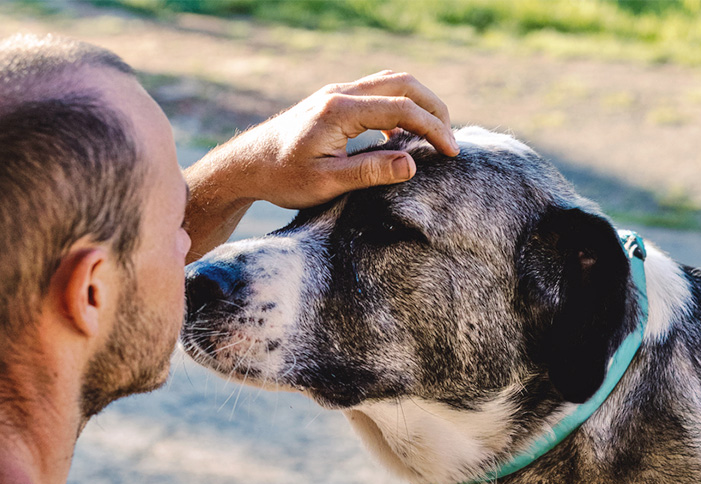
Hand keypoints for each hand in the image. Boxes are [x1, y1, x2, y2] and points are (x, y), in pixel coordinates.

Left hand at [183, 71, 457, 260]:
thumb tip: (412, 164)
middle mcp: (340, 93)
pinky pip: (378, 93)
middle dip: (434, 109)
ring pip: (391, 83)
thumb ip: (370, 172)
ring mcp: (337, 93)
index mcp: (339, 110)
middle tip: (451, 140)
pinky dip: (401, 107)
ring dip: (419, 103)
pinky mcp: (335, 101)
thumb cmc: (283, 178)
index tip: (452, 153)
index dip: (433, 129)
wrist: (247, 166)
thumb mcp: (327, 183)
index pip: (401, 109)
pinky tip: (404, 136)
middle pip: (403, 84)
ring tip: (435, 134)